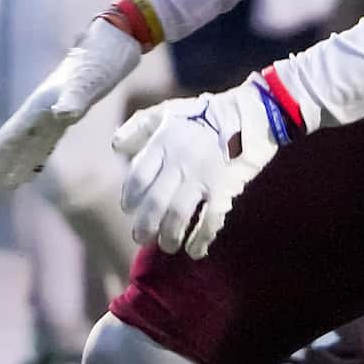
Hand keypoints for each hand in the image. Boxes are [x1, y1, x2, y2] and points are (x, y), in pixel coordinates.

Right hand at [0, 17, 146, 195]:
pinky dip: (36, 157)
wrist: (113, 42)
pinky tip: (35, 169)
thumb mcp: (90, 80)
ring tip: (6, 185)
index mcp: (39, 106)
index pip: (10, 138)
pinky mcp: (67, 111)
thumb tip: (62, 115)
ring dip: (15, 164)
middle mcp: (41, 110)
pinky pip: (45, 140)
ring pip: (27, 143)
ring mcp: (52, 110)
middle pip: (13, 143)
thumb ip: (75, 97)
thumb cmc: (101, 60)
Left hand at [112, 75, 289, 259]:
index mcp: (163, 144)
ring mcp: (202, 178)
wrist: (247, 114)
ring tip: (166, 246)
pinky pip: (210, 219)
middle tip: (140, 237)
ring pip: (178, 215)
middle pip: (154, 202)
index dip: (130, 196)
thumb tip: (116, 147)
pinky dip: (201, 238)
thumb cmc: (201, 114)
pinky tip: (195, 251)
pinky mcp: (224, 189)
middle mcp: (179, 164)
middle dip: (145, 225)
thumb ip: (137, 127)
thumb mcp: (165, 112)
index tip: (128, 209)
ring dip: (169, 236)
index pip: (138, 177)